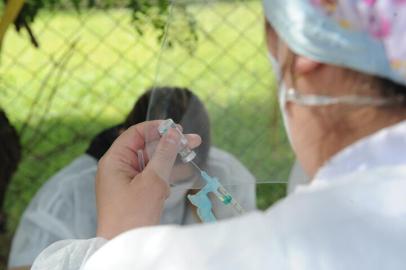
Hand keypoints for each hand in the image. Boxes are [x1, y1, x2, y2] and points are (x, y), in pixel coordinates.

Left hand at [95, 120, 200, 238]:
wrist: (125, 247)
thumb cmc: (133, 214)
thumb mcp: (153, 181)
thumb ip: (164, 154)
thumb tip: (174, 133)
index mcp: (114, 160)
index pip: (135, 134)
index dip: (157, 128)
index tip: (178, 128)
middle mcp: (117, 168)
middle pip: (145, 148)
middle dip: (169, 146)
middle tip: (193, 142)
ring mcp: (125, 181)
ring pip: (149, 163)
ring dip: (167, 164)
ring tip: (187, 162)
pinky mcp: (132, 193)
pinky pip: (149, 178)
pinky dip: (161, 179)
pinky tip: (169, 187)